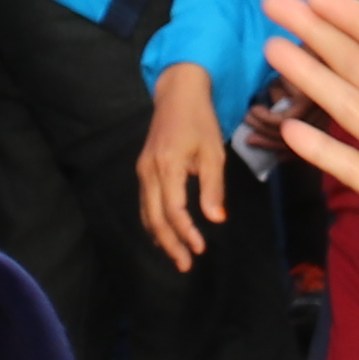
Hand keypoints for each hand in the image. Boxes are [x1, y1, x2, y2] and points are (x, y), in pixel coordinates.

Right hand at [136, 62, 235, 269]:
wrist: (177, 94)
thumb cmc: (200, 121)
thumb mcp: (213, 152)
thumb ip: (213, 187)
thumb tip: (216, 219)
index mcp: (167, 165)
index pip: (174, 209)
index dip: (186, 232)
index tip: (201, 248)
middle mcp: (149, 170)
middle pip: (155, 217)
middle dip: (170, 244)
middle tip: (185, 265)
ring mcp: (142, 170)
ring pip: (147, 213)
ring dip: (160, 237)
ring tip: (177, 257)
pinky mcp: (143, 169)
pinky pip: (146, 203)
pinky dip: (154, 222)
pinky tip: (165, 234)